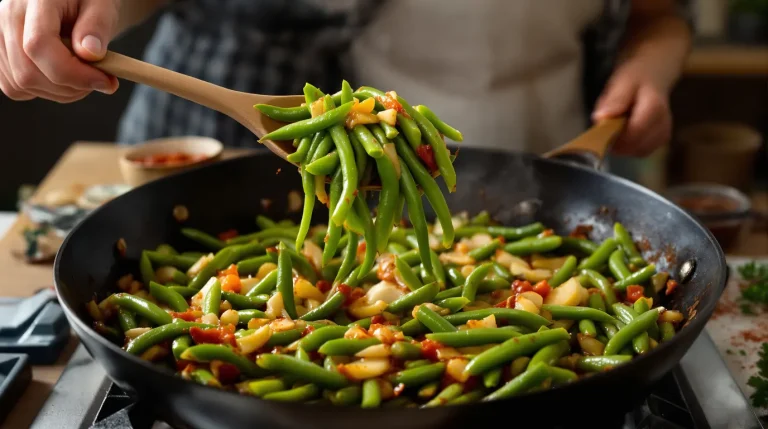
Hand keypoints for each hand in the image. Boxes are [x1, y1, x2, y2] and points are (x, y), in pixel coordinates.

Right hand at [0, 0, 119, 102]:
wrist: (72, 2)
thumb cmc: (88, 3)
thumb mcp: (103, 6)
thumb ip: (97, 26)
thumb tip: (90, 53)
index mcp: (35, 0)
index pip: (39, 45)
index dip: (73, 73)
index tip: (104, 80)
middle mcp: (8, 16)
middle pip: (28, 72)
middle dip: (71, 87)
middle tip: (99, 80)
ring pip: (22, 84)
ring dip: (61, 92)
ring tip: (84, 75)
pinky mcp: (0, 56)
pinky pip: (16, 88)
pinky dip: (45, 91)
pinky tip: (64, 76)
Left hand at [591, 62, 672, 156]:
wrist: (654, 75)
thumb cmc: (637, 78)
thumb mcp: (622, 82)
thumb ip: (614, 100)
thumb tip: (600, 118)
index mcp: (655, 109)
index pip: (632, 135)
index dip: (614, 136)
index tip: (602, 127)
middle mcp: (663, 125)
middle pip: (634, 146)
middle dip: (616, 140)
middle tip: (608, 123)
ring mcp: (663, 135)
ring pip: (636, 151)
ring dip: (622, 143)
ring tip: (618, 123)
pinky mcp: (660, 141)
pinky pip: (639, 151)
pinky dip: (628, 145)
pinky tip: (625, 129)